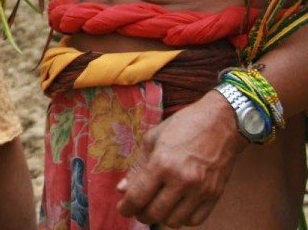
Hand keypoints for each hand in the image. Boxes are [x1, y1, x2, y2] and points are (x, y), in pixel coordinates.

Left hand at [116, 91, 246, 226]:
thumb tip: (122, 190)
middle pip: (155, 213)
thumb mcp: (152, 139)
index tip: (123, 209)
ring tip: (157, 206)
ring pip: (174, 221)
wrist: (221, 123)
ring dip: (162, 217)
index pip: (138, 197)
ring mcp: (201, 190)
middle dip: (141, 214)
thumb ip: (137, 167)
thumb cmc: (183, 126)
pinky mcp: (215, 195)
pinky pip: (195, 220)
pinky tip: (176, 207)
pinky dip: (183, 218)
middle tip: (138, 208)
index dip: (126, 208)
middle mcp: (182, 180)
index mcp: (162, 163)